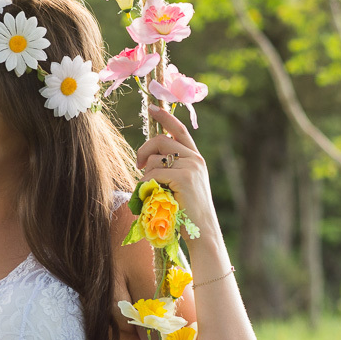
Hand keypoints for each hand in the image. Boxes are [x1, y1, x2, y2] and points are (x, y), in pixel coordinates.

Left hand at [136, 104, 218, 236]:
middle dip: (144, 150)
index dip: (166, 116)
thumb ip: (171, 168)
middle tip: (137, 164)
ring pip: (155, 159)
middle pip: (161, 139)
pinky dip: (147, 184)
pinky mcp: (184, 177)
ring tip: (150, 189)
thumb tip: (147, 158)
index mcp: (196, 159)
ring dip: (145, 173)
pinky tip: (152, 195)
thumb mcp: (181, 185)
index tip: (152, 107)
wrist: (203, 231)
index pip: (180, 130)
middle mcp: (195, 159)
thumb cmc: (187, 212)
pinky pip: (154, 174)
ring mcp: (191, 167)